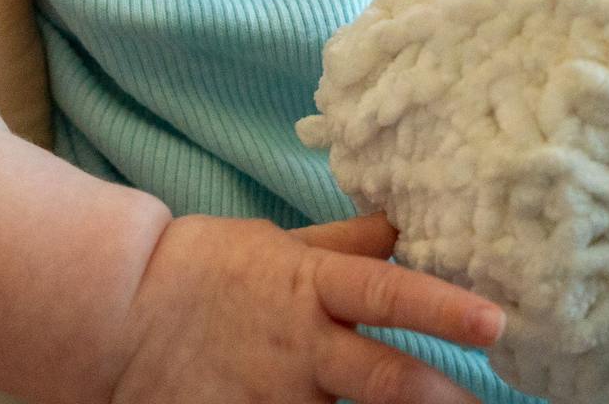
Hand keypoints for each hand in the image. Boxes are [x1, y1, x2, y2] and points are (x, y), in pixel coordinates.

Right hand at [110, 214, 500, 403]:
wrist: (113, 312)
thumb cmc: (204, 271)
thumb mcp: (278, 247)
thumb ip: (345, 245)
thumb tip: (404, 222)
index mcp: (311, 288)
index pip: (388, 293)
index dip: (442, 308)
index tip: (495, 322)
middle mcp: (302, 347)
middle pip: (383, 377)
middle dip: (437, 397)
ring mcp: (273, 396)